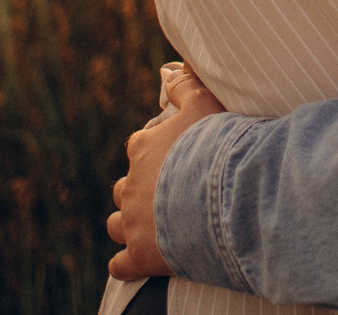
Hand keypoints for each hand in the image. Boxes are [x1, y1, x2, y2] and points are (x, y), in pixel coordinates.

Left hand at [106, 66, 226, 280]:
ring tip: (147, 226)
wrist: (220, 195)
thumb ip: (186, 86)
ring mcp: (134, 222)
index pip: (139, 146)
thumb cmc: (215, 146)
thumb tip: (170, 72)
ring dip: (128, 224)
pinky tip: (132, 263)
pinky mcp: (141, 256)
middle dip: (138, 190)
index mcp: (144, 148)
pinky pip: (120, 265)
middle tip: (165, 193)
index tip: (174, 155)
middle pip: (125, 187)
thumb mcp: (205, 104)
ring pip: (117, 223)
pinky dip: (125, 264)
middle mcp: (133, 184)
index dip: (155, 151)